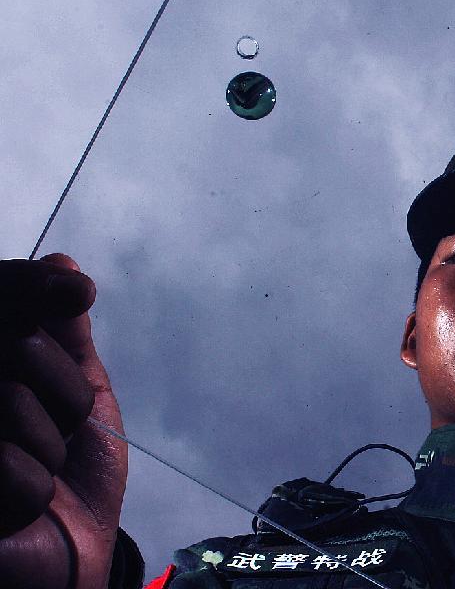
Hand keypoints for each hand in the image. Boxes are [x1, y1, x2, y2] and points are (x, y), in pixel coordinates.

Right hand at [0, 254, 127, 588]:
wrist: (73, 552)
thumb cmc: (75, 471)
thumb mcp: (84, 395)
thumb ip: (68, 338)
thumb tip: (61, 265)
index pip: (3, 298)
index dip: (28, 289)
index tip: (74, 289)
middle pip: (16, 346)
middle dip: (61, 391)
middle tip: (60, 429)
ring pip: (11, 402)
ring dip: (47, 447)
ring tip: (38, 471)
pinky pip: (6, 468)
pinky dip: (30, 490)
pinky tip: (18, 507)